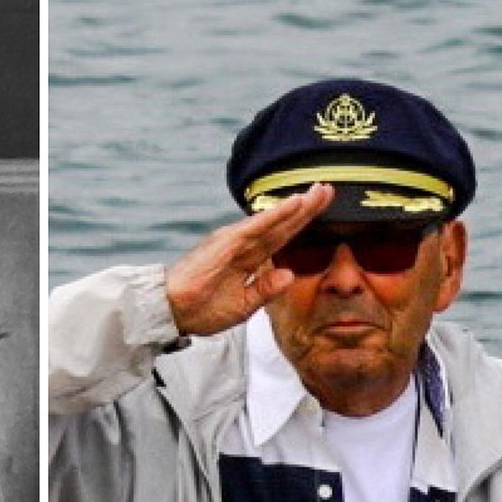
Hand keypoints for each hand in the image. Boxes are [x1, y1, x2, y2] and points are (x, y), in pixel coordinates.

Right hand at [165, 183, 334, 335]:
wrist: (172, 311)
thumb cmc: (200, 309)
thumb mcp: (241, 306)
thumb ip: (265, 290)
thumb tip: (289, 274)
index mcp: (246, 260)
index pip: (280, 239)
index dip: (301, 225)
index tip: (322, 210)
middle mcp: (242, 246)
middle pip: (282, 225)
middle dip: (307, 209)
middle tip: (329, 190)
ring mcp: (235, 242)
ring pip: (273, 221)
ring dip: (297, 206)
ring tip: (320, 191)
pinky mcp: (227, 243)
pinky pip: (257, 226)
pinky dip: (276, 215)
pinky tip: (295, 203)